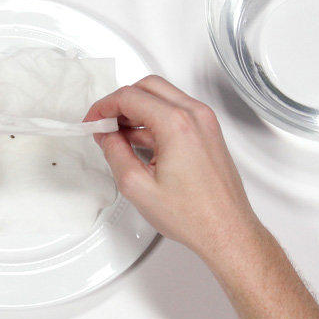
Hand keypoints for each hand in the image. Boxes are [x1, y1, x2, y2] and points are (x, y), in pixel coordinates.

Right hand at [84, 75, 259, 258]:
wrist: (226, 230)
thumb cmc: (192, 215)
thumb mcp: (136, 185)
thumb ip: (114, 152)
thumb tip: (106, 136)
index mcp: (176, 124)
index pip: (130, 97)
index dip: (104, 107)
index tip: (93, 121)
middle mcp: (195, 115)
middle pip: (148, 87)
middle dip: (121, 102)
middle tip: (104, 124)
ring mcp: (205, 122)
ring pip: (163, 96)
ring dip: (138, 109)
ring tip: (118, 135)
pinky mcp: (208, 132)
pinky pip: (177, 111)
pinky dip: (155, 118)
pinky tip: (140, 141)